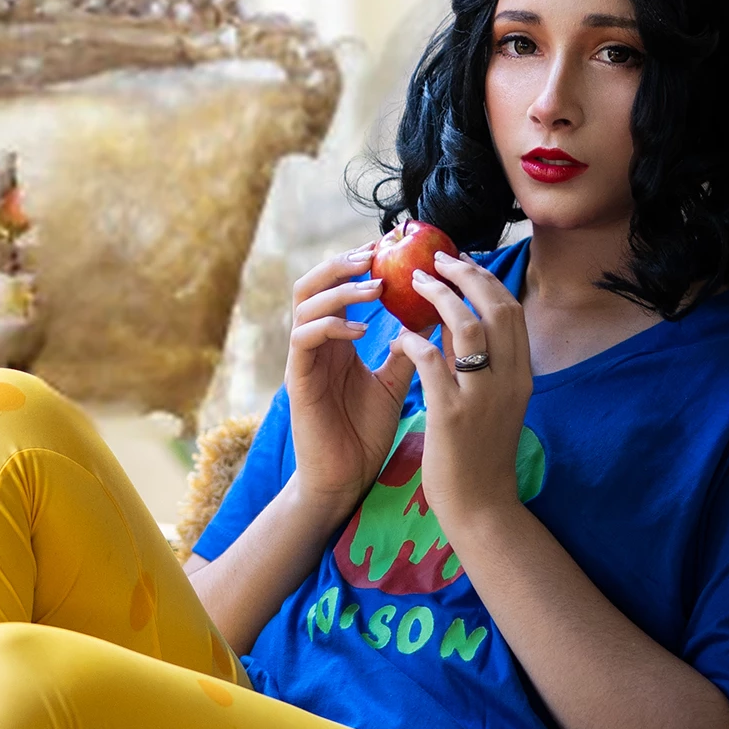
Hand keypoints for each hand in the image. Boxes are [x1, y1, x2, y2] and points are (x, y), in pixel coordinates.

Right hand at [284, 245, 411, 516]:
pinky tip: (360, 330)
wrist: (344, 479)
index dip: (358, 264)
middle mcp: (315, 342)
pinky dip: (331, 326)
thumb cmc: (365, 433)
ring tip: (376, 287)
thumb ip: (406, 351)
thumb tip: (432, 318)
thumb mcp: (394, 384)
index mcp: (336, 339)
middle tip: (376, 254)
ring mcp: (303, 359)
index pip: (338, 286)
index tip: (390, 249)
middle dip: (342, 263)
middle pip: (312, 283)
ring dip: (341, 289)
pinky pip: (304, 338)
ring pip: (305, 303)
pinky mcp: (297, 379)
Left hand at [399, 251, 535, 544]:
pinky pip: (432, 361)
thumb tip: (456, 322)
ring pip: (467, 326)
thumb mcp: (493, 403)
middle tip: (438, 261)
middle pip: (496, 308)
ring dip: (440, 297)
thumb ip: (480, 364)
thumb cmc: (480, 455)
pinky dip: (415, 340)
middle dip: (467, 276)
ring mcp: (483, 397)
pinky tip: (399, 336)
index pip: (512, 311)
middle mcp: (510, 380)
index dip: (487, 281)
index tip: (462, 263)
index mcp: (522, 376)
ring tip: (416, 284)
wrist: (480, 507)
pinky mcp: (452, 414)